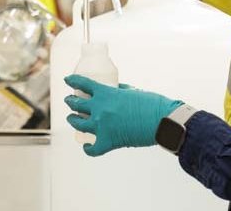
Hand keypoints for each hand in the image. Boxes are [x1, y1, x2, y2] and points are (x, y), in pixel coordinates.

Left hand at [64, 75, 181, 156]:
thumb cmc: (152, 104)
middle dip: (71, 102)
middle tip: (70, 102)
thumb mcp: (132, 91)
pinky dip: (88, 148)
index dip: (72, 81)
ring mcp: (102, 126)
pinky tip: (87, 146)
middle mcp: (100, 109)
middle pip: (76, 104)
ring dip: (73, 121)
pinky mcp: (109, 142)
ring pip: (78, 124)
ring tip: (72, 119)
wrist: (163, 121)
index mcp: (106, 93)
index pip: (82, 84)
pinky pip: (92, 148)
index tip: (67, 80)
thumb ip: (119, 90)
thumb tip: (113, 90)